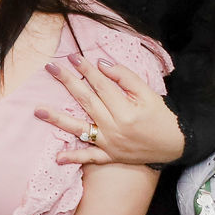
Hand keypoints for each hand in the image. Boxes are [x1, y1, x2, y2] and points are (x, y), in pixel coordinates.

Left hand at [38, 56, 183, 165]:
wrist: (177, 144)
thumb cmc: (161, 116)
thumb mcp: (148, 93)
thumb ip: (124, 77)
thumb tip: (100, 64)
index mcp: (126, 111)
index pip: (100, 85)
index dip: (86, 70)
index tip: (72, 56)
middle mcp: (115, 128)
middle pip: (86, 101)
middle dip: (68, 82)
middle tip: (50, 68)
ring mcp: (111, 144)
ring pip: (80, 129)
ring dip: (58, 119)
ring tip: (38, 111)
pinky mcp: (111, 156)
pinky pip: (90, 157)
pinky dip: (75, 158)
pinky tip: (58, 157)